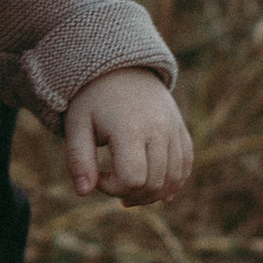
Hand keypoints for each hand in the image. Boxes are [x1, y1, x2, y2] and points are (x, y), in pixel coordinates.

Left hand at [62, 71, 191, 206]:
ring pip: (174, 178)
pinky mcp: (180, 130)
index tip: (98, 175)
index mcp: (130, 129)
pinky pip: (186, 164)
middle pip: (154, 183)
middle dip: (131, 194)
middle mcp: (159, 130)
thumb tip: (83, 192)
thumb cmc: (93, 99)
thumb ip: (78, 159)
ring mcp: (173, 130)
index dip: (112, 188)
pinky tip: (157, 193)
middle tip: (111, 186)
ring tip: (130, 193)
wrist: (120, 67)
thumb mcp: (77, 125)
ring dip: (152, 195)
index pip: (132, 179)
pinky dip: (174, 182)